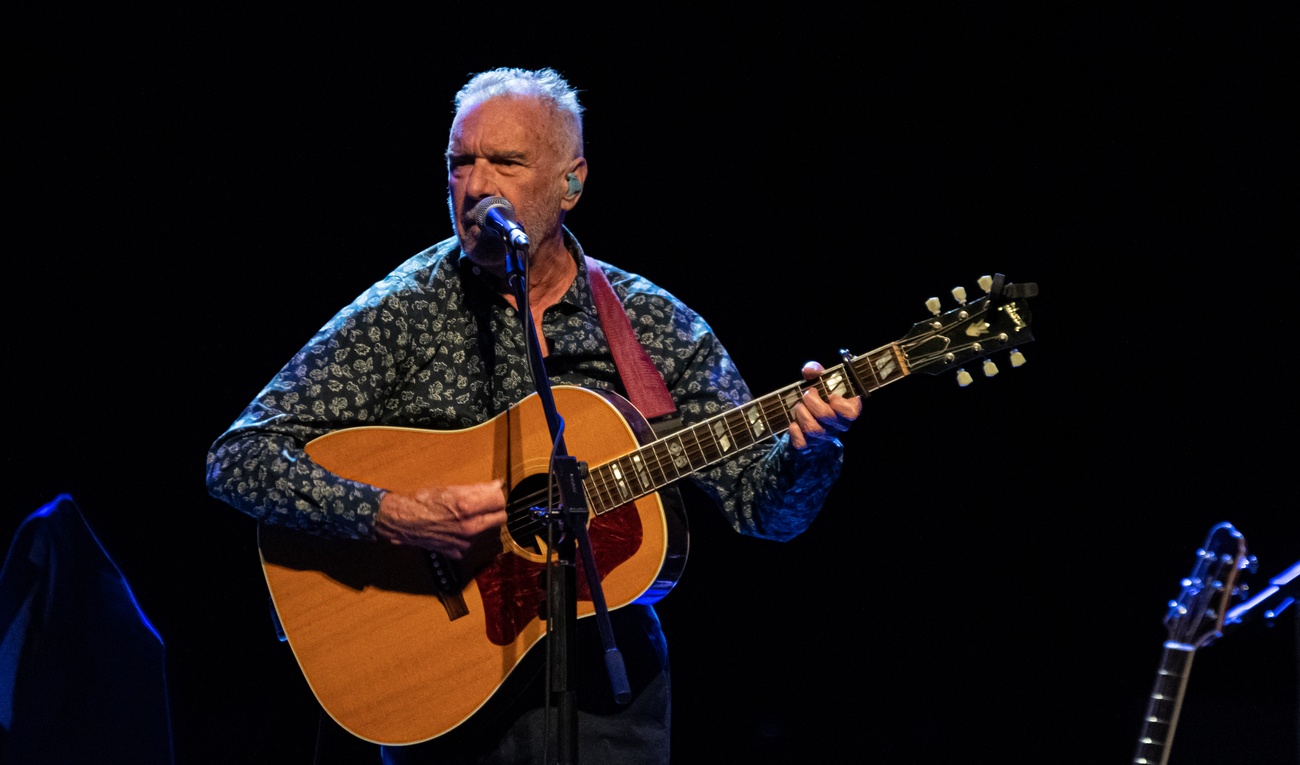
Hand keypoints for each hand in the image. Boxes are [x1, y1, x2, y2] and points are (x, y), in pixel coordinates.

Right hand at [375, 480, 508, 563]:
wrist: (403, 522)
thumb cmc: (423, 502)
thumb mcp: (451, 489)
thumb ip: (479, 489)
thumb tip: (497, 485)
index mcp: (467, 507)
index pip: (500, 501)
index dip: (498, 496)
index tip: (494, 494)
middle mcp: (469, 528)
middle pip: (501, 518)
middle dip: (495, 510)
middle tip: (485, 505)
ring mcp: (466, 543)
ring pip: (490, 532)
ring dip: (486, 524)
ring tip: (469, 517)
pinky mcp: (460, 553)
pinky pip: (477, 544)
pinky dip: (474, 536)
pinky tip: (461, 529)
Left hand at [788, 361, 862, 450]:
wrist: (806, 423)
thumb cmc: (817, 399)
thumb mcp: (818, 382)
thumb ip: (816, 371)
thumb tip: (810, 370)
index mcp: (846, 411)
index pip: (851, 412)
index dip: (840, 404)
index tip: (830, 395)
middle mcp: (837, 426)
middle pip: (826, 416)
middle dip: (812, 401)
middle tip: (807, 394)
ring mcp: (824, 438)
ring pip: (813, 429)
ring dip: (802, 413)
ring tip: (799, 406)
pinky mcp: (808, 446)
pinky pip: (801, 442)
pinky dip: (794, 430)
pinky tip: (794, 423)